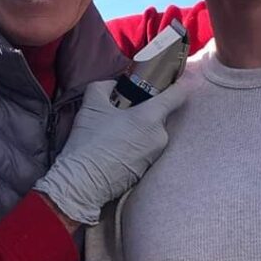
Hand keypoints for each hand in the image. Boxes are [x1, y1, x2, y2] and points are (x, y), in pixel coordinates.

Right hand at [35, 79, 187, 224]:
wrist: (82, 183)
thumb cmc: (89, 142)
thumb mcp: (92, 105)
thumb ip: (105, 87)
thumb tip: (113, 85)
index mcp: (150, 118)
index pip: (178, 94)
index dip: (178, 82)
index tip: (174, 77)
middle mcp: (159, 137)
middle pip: (159, 115)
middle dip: (144, 110)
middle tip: (122, 111)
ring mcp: (155, 155)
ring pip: (151, 133)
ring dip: (138, 129)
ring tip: (114, 133)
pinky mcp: (147, 170)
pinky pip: (145, 150)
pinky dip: (135, 145)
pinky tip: (115, 148)